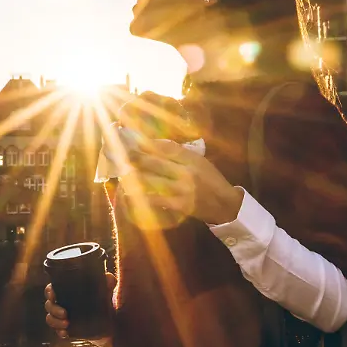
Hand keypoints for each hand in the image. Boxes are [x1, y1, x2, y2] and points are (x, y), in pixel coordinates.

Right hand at [44, 273, 117, 345]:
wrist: (111, 322)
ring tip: (66, 324)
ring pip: (50, 318)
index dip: (49, 292)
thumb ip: (109, 282)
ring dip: (55, 322)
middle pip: (49, 305)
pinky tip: (65, 333)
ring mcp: (63, 317)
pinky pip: (57, 331)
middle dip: (54, 309)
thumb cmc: (105, 301)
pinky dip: (59, 332)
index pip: (51, 289)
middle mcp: (62, 303)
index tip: (54, 295)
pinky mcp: (67, 329)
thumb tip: (109, 278)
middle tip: (65, 313)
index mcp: (66, 291)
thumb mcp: (107, 291)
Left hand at [126, 139, 243, 224]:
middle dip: (136, 158)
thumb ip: (181, 154)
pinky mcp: (180, 205)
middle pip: (156, 162)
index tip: (134, 141)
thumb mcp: (200, 162)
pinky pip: (156, 200)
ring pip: (152, 181)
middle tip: (121, 155)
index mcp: (193, 159)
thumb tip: (155, 145)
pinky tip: (130, 195)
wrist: (225, 205)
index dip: (149, 143)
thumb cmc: (212, 181)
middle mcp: (187, 172)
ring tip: (122, 174)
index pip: (168, 147)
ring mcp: (183, 189)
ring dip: (135, 177)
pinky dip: (142, 197)